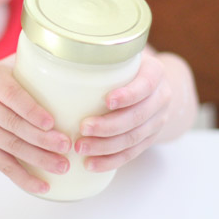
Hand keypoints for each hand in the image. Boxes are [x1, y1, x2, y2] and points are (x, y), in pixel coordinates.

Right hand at [0, 56, 70, 193]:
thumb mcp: (7, 66)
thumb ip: (33, 61)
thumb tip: (72, 57)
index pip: (10, 94)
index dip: (30, 110)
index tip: (52, 122)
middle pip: (12, 124)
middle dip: (41, 139)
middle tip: (67, 146)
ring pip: (9, 146)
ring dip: (37, 159)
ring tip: (63, 166)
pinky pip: (1, 164)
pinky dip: (23, 178)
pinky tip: (43, 186)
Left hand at [74, 50, 171, 171]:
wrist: (153, 85)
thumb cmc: (124, 66)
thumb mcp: (121, 55)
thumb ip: (101, 54)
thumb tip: (57, 54)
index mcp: (154, 73)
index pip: (145, 85)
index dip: (128, 95)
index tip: (107, 100)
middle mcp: (160, 97)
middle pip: (137, 116)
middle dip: (108, 126)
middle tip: (82, 129)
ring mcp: (157, 121)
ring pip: (134, 138)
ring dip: (106, 147)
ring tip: (81, 148)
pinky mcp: (149, 139)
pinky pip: (131, 153)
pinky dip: (110, 161)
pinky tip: (91, 164)